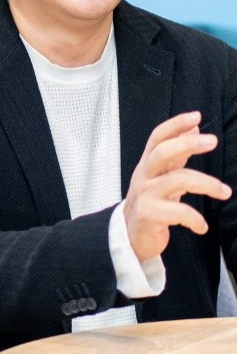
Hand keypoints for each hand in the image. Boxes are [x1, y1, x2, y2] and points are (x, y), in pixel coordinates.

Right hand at [124, 111, 231, 261]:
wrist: (129, 236)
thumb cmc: (149, 203)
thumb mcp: (160, 177)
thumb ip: (176, 155)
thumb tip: (193, 129)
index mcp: (147, 165)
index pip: (157, 138)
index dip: (175, 125)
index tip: (196, 117)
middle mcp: (144, 176)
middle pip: (162, 152)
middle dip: (187, 144)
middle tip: (213, 141)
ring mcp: (145, 195)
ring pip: (178, 181)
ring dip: (207, 184)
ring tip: (224, 192)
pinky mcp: (149, 215)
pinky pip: (178, 212)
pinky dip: (195, 219)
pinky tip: (202, 226)